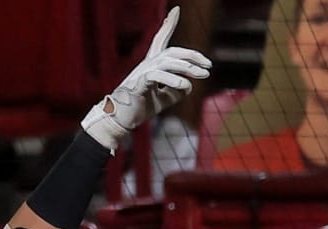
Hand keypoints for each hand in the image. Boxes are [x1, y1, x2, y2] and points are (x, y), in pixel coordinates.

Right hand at [81, 7, 211, 151]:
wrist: (118, 120)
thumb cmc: (139, 108)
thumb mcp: (164, 99)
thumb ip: (177, 90)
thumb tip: (189, 86)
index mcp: (151, 66)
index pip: (160, 40)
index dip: (168, 24)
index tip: (176, 10)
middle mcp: (146, 65)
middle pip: (171, 51)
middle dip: (192, 55)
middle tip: (209, 65)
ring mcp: (141, 73)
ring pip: (167, 61)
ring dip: (188, 67)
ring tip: (203, 74)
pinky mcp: (138, 84)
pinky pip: (157, 76)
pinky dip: (173, 80)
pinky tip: (185, 85)